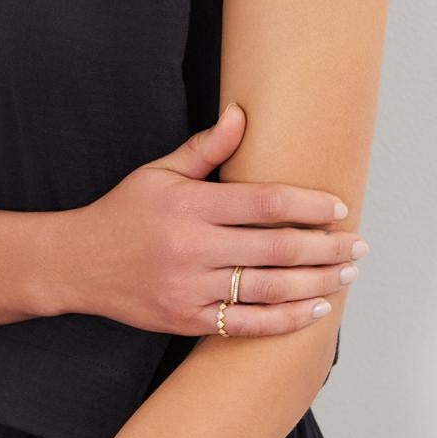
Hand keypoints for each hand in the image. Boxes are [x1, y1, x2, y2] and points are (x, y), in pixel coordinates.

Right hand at [57, 102, 367, 337]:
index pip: (265, 205)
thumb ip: (205, 149)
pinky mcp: (188, 320)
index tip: (339, 208)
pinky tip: (314, 309)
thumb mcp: (159, 172)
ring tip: (346, 276)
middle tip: (359, 246)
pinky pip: (247, 324)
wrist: (77, 264)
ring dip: (316, 283)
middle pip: (276, 249)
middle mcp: (193, 248)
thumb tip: (242, 113)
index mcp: (191, 206)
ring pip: (269, 289)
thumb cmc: (124, 213)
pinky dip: (286, 320)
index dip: (308, 207)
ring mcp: (191, 288)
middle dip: (326, 248)